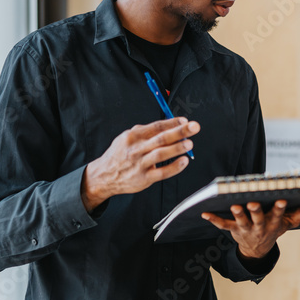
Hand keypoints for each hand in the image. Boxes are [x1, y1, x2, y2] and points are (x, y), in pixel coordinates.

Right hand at [81, 117, 198, 210]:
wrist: (105, 176)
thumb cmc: (119, 155)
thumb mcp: (126, 138)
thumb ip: (144, 131)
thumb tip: (167, 124)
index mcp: (133, 136)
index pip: (156, 127)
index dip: (172, 123)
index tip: (185, 121)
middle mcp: (136, 149)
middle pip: (161, 138)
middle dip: (179, 131)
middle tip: (194, 127)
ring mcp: (140, 164)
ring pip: (161, 154)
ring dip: (177, 148)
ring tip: (189, 143)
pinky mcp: (144, 178)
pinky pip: (162, 172)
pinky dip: (174, 167)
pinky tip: (183, 161)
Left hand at [201, 200, 299, 259]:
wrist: (257, 250)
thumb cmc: (274, 228)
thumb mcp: (289, 222)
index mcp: (273, 223)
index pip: (278, 215)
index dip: (279, 209)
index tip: (281, 200)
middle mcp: (259, 227)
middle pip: (258, 219)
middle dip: (256, 211)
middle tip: (253, 203)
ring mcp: (245, 229)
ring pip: (241, 221)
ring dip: (237, 214)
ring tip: (234, 206)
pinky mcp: (233, 230)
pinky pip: (222, 225)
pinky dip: (213, 220)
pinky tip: (204, 213)